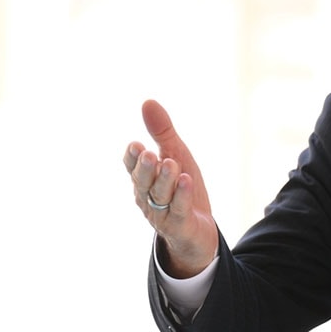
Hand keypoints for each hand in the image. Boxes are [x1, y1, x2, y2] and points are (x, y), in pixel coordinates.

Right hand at [123, 100, 217, 276]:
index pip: (133, 167)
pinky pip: (179, 210)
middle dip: (145, 169)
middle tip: (148, 154)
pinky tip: (186, 181)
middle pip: (143, 183)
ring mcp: (163, 214)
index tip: (135, 146)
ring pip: (160, 197)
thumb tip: (147, 101)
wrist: (198, 229)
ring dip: (164, 181)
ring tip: (170, 164)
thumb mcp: (175, 155)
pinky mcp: (180, 225)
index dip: (132, 158)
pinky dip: (182, 196)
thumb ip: (162, 132)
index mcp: (144, 179)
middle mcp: (148, 197)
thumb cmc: (182, 189)